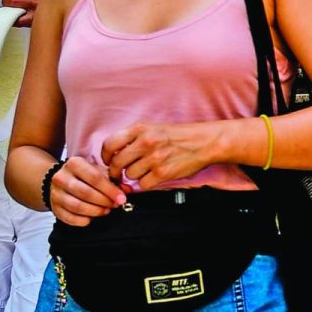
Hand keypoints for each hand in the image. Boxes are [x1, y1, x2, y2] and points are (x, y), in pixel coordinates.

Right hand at [50, 156, 126, 224]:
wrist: (61, 180)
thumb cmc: (84, 176)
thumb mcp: (98, 171)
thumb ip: (113, 179)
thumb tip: (127, 190)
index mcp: (74, 164)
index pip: (95, 178)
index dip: (110, 190)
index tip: (121, 198)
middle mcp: (61, 177)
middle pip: (86, 193)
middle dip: (104, 201)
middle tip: (114, 205)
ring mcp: (55, 193)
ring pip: (77, 206)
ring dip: (95, 211)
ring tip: (105, 210)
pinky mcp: (54, 208)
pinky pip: (69, 218)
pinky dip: (83, 220)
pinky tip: (92, 217)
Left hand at [100, 121, 225, 190]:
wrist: (205, 142)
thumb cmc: (181, 135)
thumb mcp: (154, 128)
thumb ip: (133, 137)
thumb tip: (114, 153)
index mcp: (140, 129)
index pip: (109, 144)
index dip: (105, 156)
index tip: (108, 160)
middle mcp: (145, 143)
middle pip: (116, 163)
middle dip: (116, 171)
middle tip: (119, 173)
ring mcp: (154, 158)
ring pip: (129, 175)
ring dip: (134, 176)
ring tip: (143, 171)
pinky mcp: (163, 173)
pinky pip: (143, 184)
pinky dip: (146, 183)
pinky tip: (152, 177)